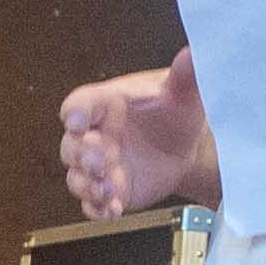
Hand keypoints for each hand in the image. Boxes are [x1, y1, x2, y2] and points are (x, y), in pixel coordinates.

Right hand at [54, 49, 214, 219]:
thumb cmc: (175, 112)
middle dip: (83, 156)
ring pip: (77, 178)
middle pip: (72, 146)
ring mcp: (99, 167)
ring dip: (88, 186)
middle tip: (101, 161)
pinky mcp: (109, 192)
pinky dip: (99, 210)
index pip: (79, 105)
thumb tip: (193, 54)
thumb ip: (184, 76)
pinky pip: (93, 205)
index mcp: (105, 105)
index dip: (75, 114)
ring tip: (108, 191)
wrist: (187, 146)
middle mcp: (95, 136)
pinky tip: (113, 210)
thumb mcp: (182, 93)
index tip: (77, 122)